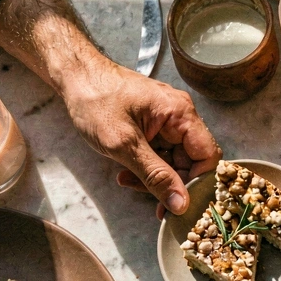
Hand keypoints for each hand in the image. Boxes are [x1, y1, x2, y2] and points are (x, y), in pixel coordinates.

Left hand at [61, 59, 221, 214]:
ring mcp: (167, 121)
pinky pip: (160, 154)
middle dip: (170, 183)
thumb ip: (155, 176)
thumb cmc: (95, 100)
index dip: (196, 182)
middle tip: (148, 199)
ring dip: (154, 177)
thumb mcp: (124, 145)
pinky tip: (126, 172)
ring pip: (174, 161)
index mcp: (180, 113)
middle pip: (191, 161)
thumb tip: (181, 204)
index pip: (207, 156)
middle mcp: (180, 115)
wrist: (73, 76)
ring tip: (127, 180)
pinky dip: (145, 167)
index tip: (178, 202)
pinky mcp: (154, 126)